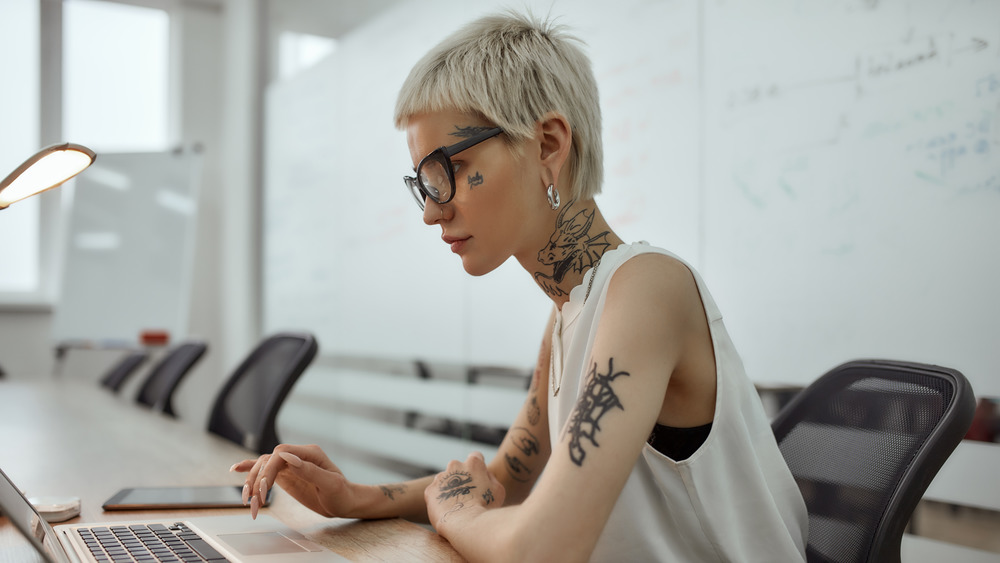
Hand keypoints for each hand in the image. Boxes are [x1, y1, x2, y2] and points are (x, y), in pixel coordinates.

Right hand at [230, 444, 353, 519]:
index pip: (280, 454)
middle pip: (268, 460)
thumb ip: (309, 470)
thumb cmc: (341, 494)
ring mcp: (290, 464)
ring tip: (247, 500)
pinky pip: (266, 469)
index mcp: (309, 453)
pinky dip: (250, 468)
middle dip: (257, 480)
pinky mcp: (285, 474)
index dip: (268, 469)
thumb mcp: (329, 484)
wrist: (344, 502)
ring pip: (263, 466)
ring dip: (252, 482)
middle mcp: (297, 456)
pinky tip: (237, 469)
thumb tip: (287, 458)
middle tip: (253, 501)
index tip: (264, 488)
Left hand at [425, 452, 504, 531]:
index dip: (478, 468)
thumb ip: (490, 477)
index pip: (476, 457)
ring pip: (445, 480)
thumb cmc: (485, 507)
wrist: (465, 523)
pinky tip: (447, 510)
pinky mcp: (430, 490)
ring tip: (457, 504)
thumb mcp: (498, 490)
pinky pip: (435, 493)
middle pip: (458, 468)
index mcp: (473, 463)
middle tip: (468, 494)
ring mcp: (441, 477)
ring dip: (450, 488)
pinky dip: (440, 499)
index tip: (478, 478)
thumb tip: (484, 474)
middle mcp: (455, 465)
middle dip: (462, 477)